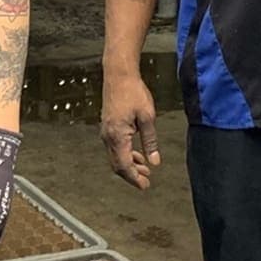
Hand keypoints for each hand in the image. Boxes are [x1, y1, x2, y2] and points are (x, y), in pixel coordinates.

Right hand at [100, 71, 160, 189]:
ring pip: (115, 157)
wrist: (119, 74)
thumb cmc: (133, 92)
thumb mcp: (148, 117)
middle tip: (146, 182)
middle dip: (131, 175)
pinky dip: (126, 155)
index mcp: (118, 136)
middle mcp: (108, 136)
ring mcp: (106, 131)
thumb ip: (151, 142)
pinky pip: (115, 147)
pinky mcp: (108, 126)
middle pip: (117, 165)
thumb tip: (155, 161)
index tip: (145, 186)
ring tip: (145, 170)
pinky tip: (137, 154)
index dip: (135, 178)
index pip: (125, 165)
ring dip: (129, 165)